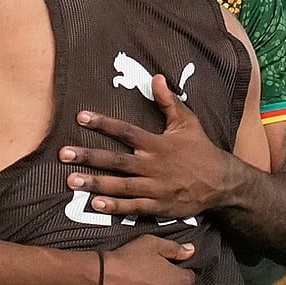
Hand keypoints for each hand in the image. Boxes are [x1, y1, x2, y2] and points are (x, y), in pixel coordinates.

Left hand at [60, 74, 235, 217]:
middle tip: (63, 154)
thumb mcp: (188, 122)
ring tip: (71, 180)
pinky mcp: (158, 206)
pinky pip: (133, 207)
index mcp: (157, 144)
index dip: (103, 123)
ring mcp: (155, 187)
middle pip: (116, 160)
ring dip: (95, 183)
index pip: (125, 130)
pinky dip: (115, 207)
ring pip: (120, 186)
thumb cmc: (201, 149)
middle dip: (89, 156)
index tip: (81, 116)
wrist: (222, 182)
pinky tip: (95, 204)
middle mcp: (153, 165)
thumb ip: (168, 101)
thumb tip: (156, 77)